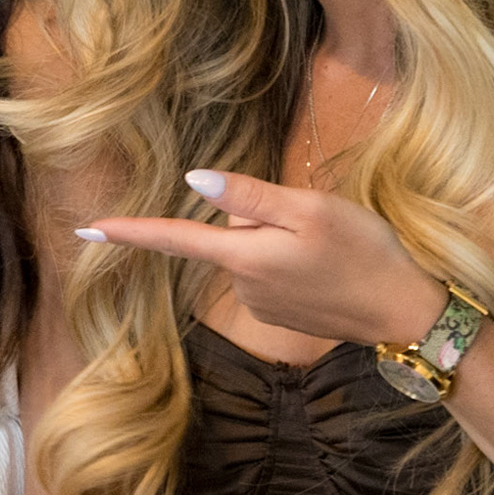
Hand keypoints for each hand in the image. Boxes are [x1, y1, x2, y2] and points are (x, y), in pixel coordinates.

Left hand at [83, 169, 448, 345]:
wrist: (406, 313)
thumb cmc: (364, 251)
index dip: (129, 233)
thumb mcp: (311, 209)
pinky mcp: (279, 313)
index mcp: (244, 256)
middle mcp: (242, 285)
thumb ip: (250, 196)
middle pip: (229, 231)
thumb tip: (195, 181)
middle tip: (313, 225)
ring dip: (280, 240)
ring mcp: (260, 303)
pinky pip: (269, 270)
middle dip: (261, 218)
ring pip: (251, 250)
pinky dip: (292, 261)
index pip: (174, 239)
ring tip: (326, 248)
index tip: (87, 230)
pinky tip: (327, 268)